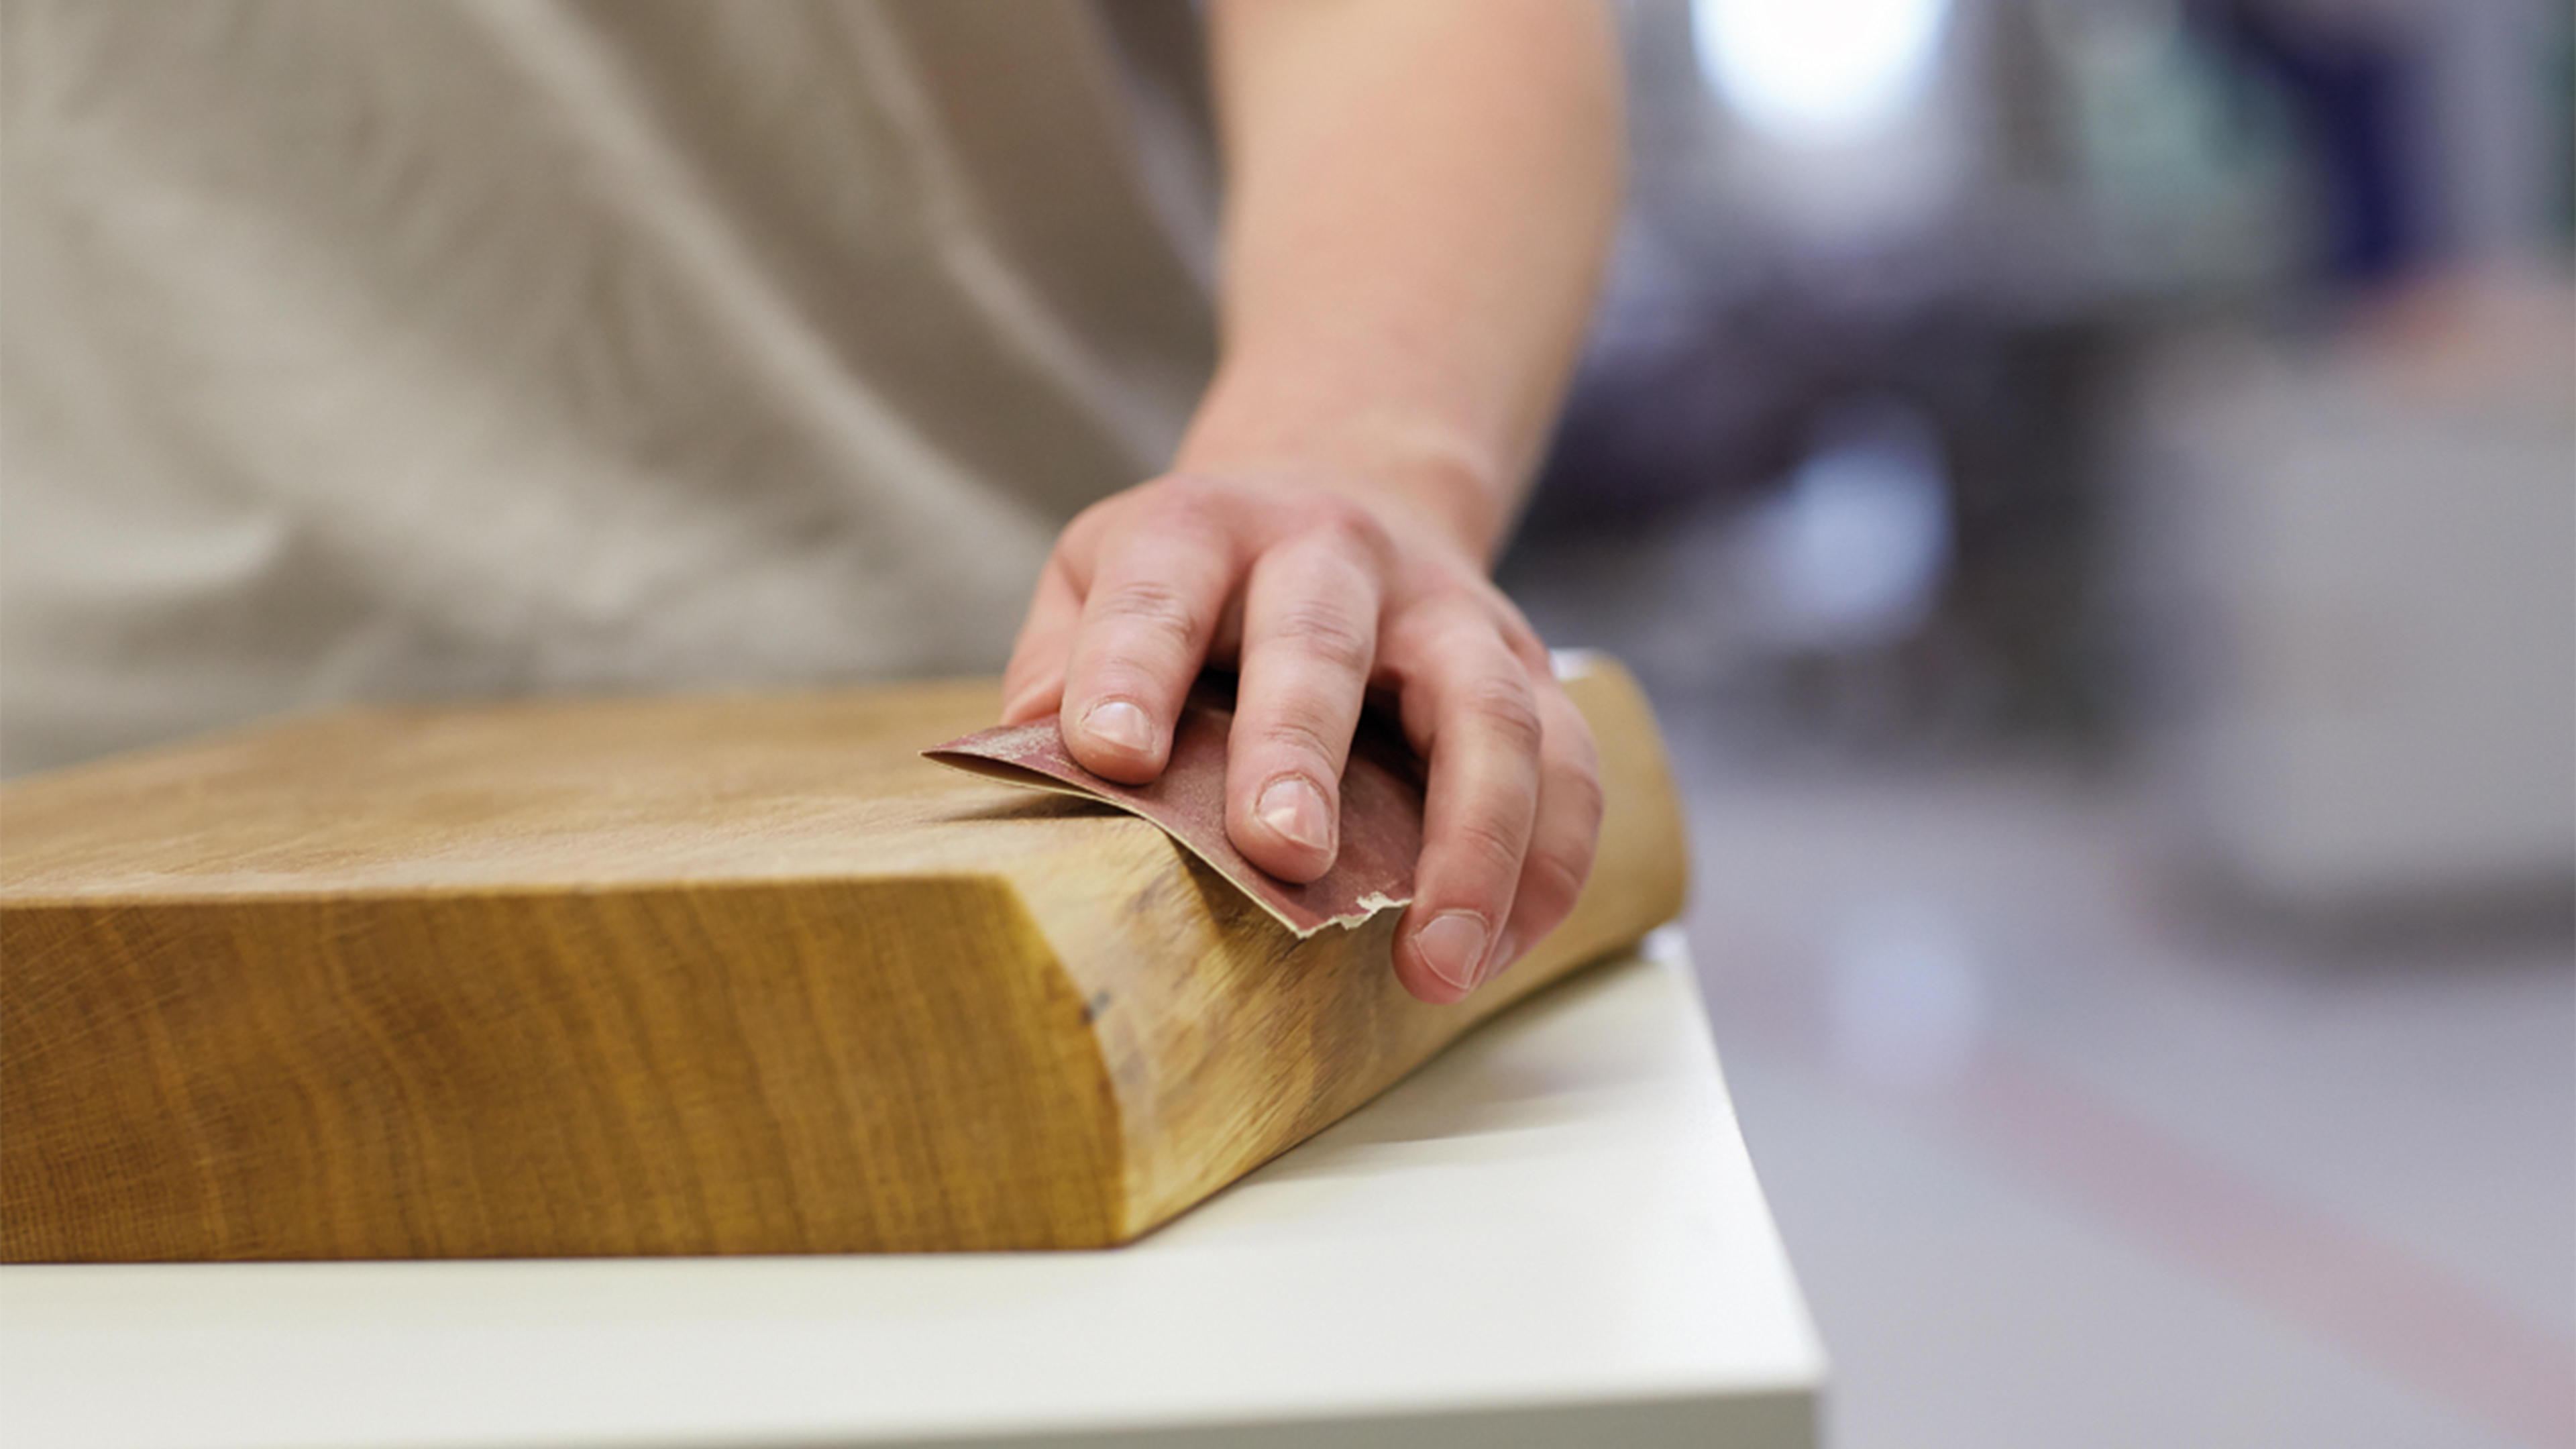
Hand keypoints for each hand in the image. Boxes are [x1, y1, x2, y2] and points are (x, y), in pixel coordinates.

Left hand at [1001, 473, 1601, 1003]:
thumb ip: (1056, 662)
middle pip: (1325, 642)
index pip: (1161, 589)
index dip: (1130, 667)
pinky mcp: (1528, 672)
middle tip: (1284, 852)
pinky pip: (1567, 772)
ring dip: (1473, 842)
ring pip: (1489, 713)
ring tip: (1435, 963)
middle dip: (1303, 746)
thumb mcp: (1098, 577)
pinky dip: (1543, 872)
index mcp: (1206, 529)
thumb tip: (1022, 764)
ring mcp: (1448, 613)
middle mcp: (1335, 554)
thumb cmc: (1200, 582)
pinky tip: (1491, 955)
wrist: (1345, 487)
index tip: (1108, 756)